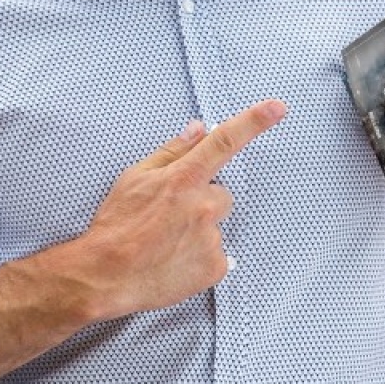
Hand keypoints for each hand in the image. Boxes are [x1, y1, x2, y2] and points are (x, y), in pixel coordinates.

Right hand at [80, 99, 287, 319]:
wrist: (106, 276)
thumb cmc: (116, 225)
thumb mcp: (134, 177)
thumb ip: (171, 152)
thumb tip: (197, 129)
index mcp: (184, 178)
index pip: (224, 142)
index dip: (254, 122)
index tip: (277, 108)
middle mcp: (204, 205)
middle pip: (221, 195)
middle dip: (203, 201)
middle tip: (171, 217)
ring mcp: (212, 238)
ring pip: (216, 226)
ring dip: (199, 231)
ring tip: (167, 242)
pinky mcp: (216, 267)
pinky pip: (217, 255)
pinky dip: (200, 258)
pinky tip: (175, 261)